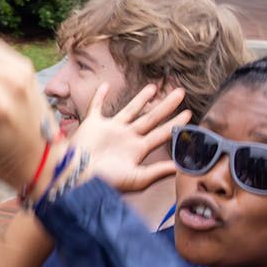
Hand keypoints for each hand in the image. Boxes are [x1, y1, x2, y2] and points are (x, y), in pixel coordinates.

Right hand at [67, 82, 187, 195]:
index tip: (189, 114)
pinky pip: (96, 107)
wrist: (77, 175)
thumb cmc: (105, 180)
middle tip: (181, 92)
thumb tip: (182, 167)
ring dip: (141, 99)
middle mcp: (126, 138)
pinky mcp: (93, 124)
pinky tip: (105, 86)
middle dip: (166, 106)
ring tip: (154, 87)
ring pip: (130, 110)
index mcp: (137, 150)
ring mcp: (110, 130)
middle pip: (151, 118)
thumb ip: (158, 171)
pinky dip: (99, 97)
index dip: (176, 124)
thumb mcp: (137, 178)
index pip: (161, 134)